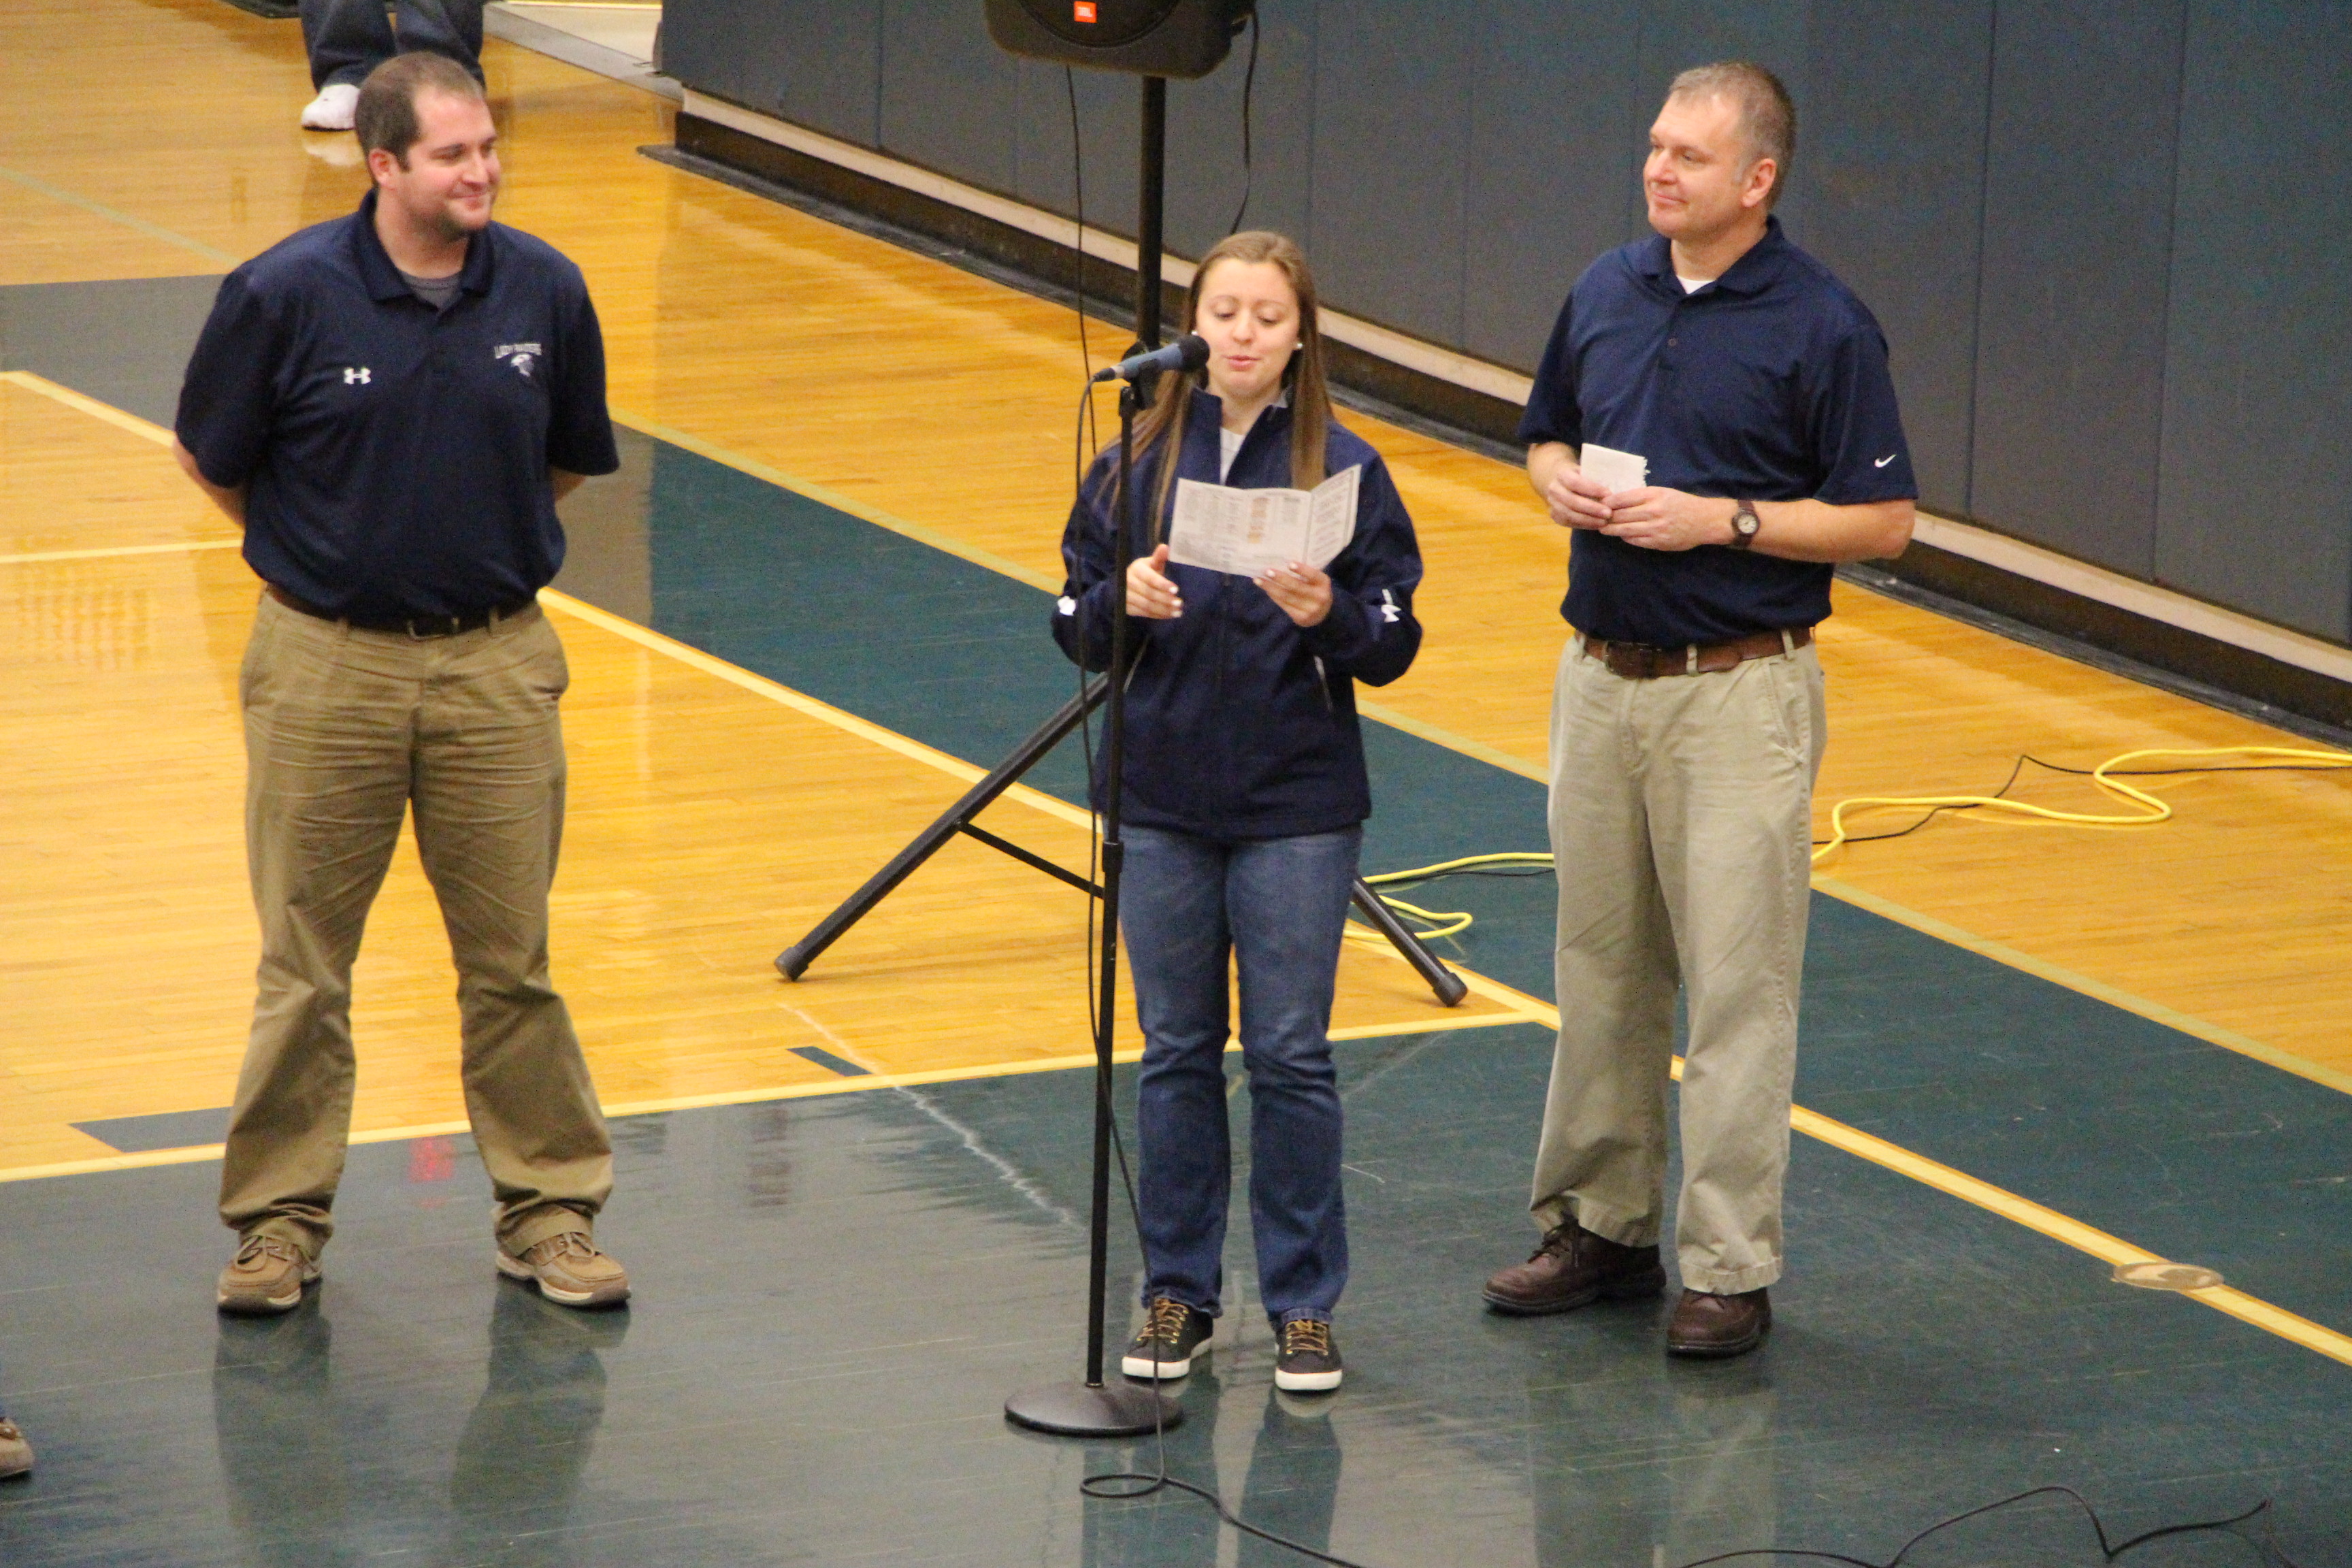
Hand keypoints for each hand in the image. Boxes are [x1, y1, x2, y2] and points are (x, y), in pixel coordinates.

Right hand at [1127, 544, 1182, 618]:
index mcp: (1136, 569)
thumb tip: (1165, 547)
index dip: (1163, 584)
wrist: (1127, 584)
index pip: (1150, 578)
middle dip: (1165, 599)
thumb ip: (1159, 557)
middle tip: (1180, 603)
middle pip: (1149, 593)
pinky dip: (1158, 615)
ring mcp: (1125, 596)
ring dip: (1163, 610)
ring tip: (1178, 612)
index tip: (1176, 590)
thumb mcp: (1152, 564)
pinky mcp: (1126, 607)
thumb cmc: (1146, 572)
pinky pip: (1144, 613)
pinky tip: (1169, 615)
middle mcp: (1127, 582)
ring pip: (1146, 606)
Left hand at [1255, 560, 1331, 626]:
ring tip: (1258, 579)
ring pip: (1286, 596)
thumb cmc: (1314, 589)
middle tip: (1267, 571)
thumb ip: (1304, 573)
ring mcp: (1310, 609)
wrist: (1322, 614)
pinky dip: (1273, 595)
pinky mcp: (1301, 618)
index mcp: (1324, 583)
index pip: (1313, 575)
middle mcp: (1320, 597)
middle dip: (1280, 578)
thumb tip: (1279, 562)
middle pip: (1296, 586)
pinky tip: (1266, 589)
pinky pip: (1284, 605)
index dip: (1302, 570)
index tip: (1289, 563)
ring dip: (1270, 587)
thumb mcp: (1316, 581)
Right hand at [1545, 465, 1612, 529]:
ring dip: (1589, 520)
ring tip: (1605, 521)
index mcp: (1561, 475)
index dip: (1592, 489)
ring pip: (1569, 515)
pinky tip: (1597, 524)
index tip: (1608, 493)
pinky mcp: (1555, 516)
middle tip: (1608, 513)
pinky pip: (1569, 523)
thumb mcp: (1586, 471)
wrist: (1558, 481)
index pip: (1576, 483)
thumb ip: (1596, 478)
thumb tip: (1615, 489)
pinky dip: (1584, 525)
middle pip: (1572, 501)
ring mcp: (1552, 504)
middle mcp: (1554, 489)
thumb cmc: (1579, 475)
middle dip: (1592, 508)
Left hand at [1599, 487, 1735, 551]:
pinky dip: (1626, 538)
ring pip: (1625, 529)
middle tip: (1596, 518)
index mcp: (1654, 495)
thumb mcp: (1664, 492)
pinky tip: (1621, 536)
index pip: (1623, 498)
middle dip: (1606, 517)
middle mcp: (1653, 511)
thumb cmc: (1683, 503)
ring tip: (1603, 529)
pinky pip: (1636, 540)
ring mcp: (1655, 527)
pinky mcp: (1658, 541)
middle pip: (1621, 515)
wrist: (1705, 520)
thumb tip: (1619, 500)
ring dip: (1611, 530)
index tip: (1599, 504)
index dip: (1608, 502)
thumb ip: (1644, 496)